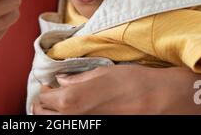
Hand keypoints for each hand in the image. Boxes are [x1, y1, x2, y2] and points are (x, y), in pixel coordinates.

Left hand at [32, 65, 200, 114]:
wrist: (158, 100)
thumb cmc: (132, 82)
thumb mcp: (102, 72)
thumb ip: (78, 78)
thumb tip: (62, 79)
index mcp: (72, 99)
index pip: (45, 99)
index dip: (44, 91)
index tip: (49, 85)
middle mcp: (75, 117)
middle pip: (44, 116)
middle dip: (42, 106)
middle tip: (48, 96)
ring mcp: (87, 126)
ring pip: (57, 124)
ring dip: (52, 114)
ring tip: (58, 105)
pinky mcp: (99, 128)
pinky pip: (75, 126)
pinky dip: (68, 118)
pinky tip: (75, 111)